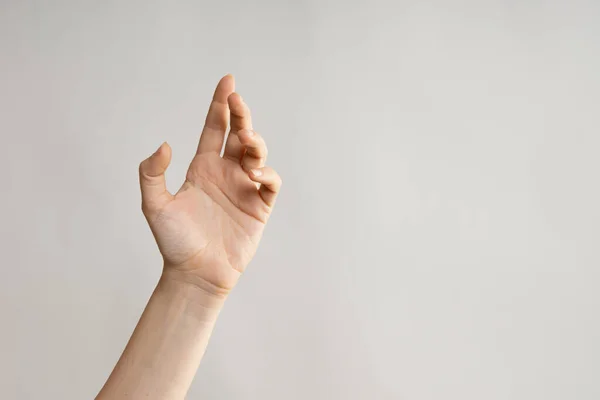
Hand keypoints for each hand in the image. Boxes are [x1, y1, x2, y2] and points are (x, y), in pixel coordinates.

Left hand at [138, 75, 280, 295]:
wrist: (195, 274)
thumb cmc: (173, 242)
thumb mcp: (154, 204)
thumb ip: (151, 173)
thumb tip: (165, 144)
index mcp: (203, 167)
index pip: (214, 128)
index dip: (220, 104)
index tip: (227, 81)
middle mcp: (225, 173)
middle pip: (239, 134)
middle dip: (241, 114)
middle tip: (238, 100)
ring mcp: (244, 188)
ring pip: (257, 153)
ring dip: (255, 142)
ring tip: (247, 142)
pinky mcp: (259, 207)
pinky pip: (270, 182)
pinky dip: (268, 172)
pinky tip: (254, 173)